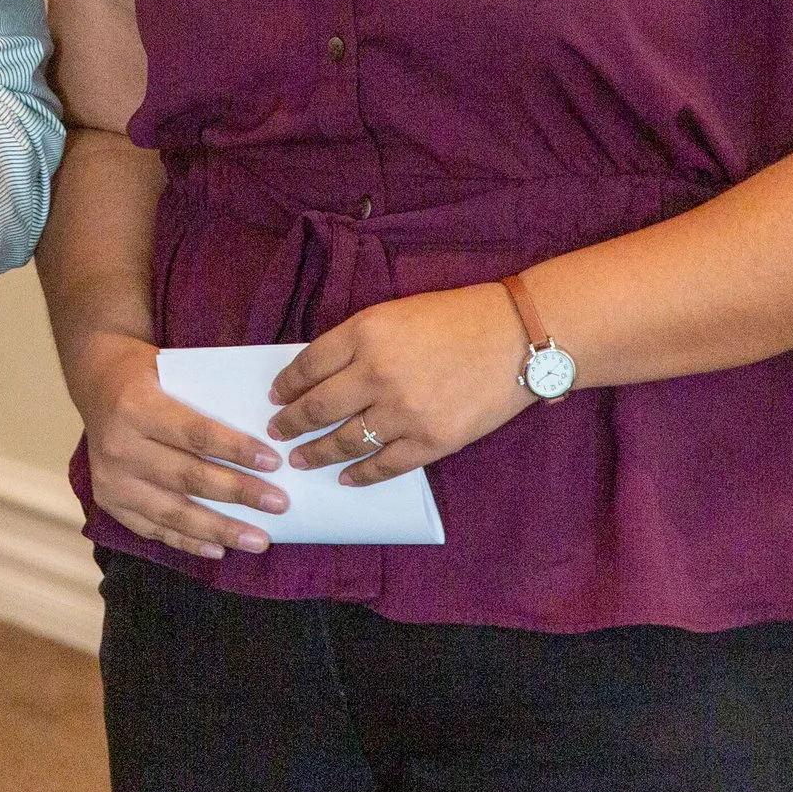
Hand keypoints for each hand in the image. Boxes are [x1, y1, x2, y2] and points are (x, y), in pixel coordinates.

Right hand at [72, 330, 285, 560]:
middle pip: (188, 477)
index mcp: (137, 407)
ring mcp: (111, 480)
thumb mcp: (173, 369)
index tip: (274, 462)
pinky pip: (153, 529)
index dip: (236, 450)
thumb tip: (263, 437)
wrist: (96, 380)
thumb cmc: (145, 373)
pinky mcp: (108, 502)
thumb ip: (207, 401)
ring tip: (258, 540)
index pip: (196, 434)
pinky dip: (188, 541)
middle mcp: (120, 447)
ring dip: (220, 529)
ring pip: (173, 512)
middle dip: (239, 494)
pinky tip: (219, 549)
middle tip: (278, 504)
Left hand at [268, 284, 532, 486]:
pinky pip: (383, 466)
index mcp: (365, 333)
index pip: (308, 364)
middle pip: (317, 407)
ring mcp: (403, 412)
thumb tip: (322, 375)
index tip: (275, 395)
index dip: (286, 384)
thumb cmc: (458, 318)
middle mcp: (377, 373)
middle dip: (290, 423)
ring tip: (300, 459)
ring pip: (344, 442)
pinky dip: (359, 475)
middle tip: (276, 431)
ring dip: (316, 453)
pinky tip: (345, 478)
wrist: (517, 337)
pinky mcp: (431, 441)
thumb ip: (359, 342)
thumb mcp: (396, 313)